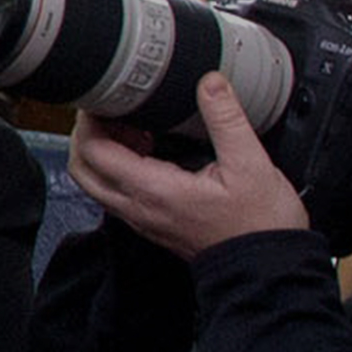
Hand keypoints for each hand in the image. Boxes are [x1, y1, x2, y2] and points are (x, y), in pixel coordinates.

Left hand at [65, 72, 308, 261]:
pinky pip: (119, 193)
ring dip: (103, 152)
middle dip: (87, 135)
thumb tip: (210, 83)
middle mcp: (138, 208)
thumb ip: (226, 119)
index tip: (104, 98)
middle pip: (83, 168)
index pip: (94, 152)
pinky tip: (149, 150)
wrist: (269, 268)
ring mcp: (143, 218)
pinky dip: (119, 168)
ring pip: (98, 183)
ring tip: (131, 126)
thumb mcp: (251, 164)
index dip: (90, 120)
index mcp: (153, 190)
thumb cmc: (261, 224)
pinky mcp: (153, 223)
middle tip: (110, 110)